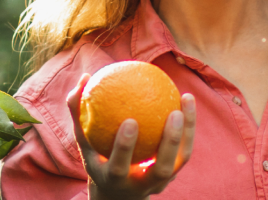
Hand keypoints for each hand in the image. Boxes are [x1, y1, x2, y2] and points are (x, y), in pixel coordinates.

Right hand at [65, 73, 196, 199]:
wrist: (117, 191)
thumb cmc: (97, 155)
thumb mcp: (84, 138)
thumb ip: (79, 111)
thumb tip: (85, 78)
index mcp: (114, 179)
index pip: (119, 166)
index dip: (125, 147)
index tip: (130, 120)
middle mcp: (140, 185)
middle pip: (161, 170)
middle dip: (169, 143)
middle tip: (173, 113)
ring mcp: (160, 182)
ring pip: (180, 159)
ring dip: (187, 130)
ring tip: (186, 98)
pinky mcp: (173, 175)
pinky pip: (184, 149)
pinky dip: (188, 126)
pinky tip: (186, 100)